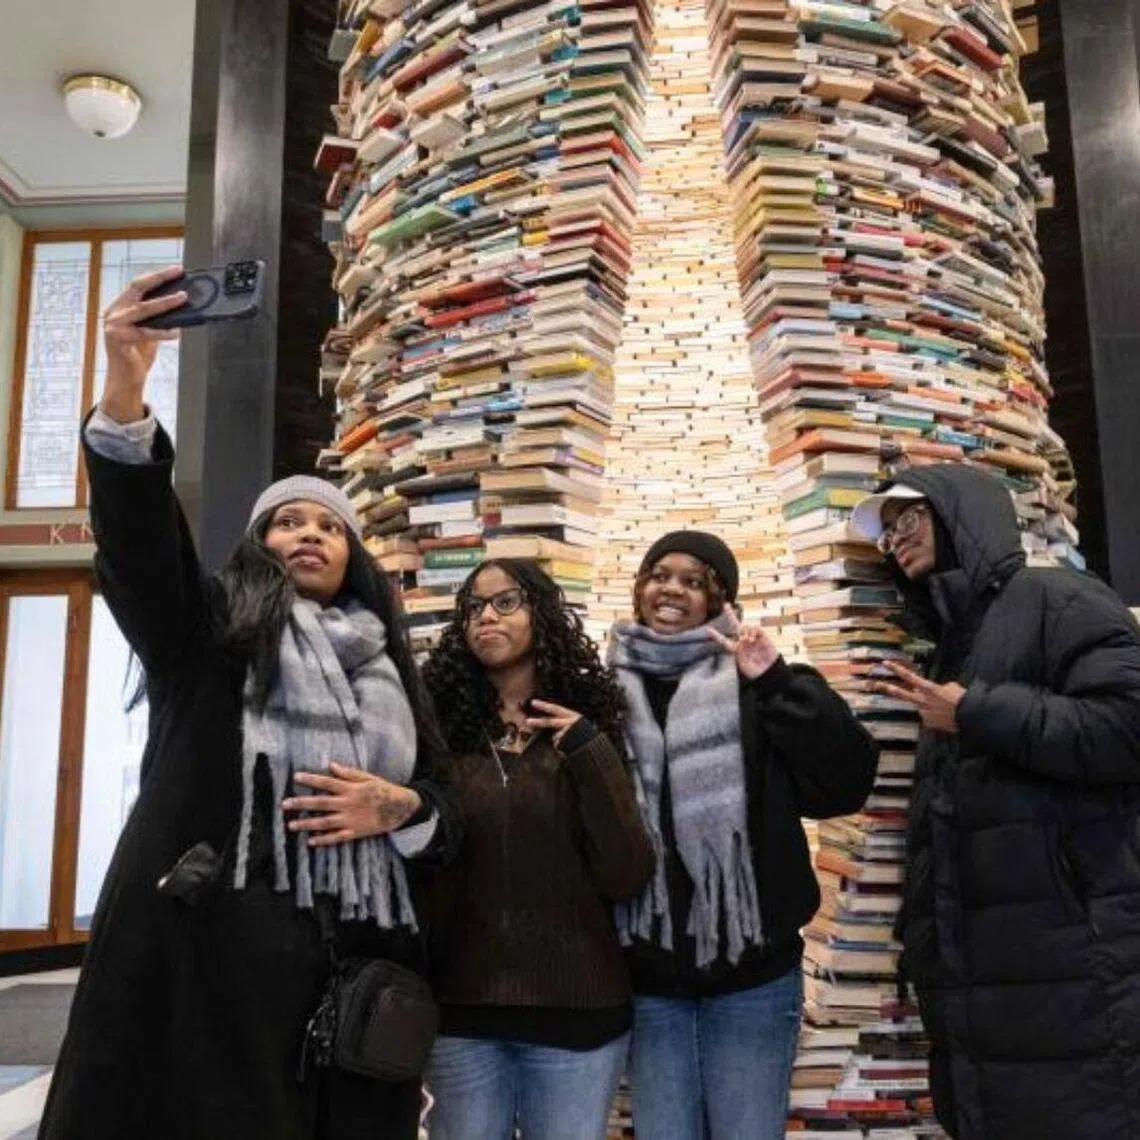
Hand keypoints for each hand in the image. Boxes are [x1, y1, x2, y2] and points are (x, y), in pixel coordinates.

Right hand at [100, 265, 185, 421]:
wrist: (127, 378)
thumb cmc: (138, 354)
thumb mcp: (150, 330)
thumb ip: (159, 317)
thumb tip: (180, 302)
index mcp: (120, 307)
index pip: (138, 285)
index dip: (157, 276)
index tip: (176, 270)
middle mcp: (114, 312)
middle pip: (137, 287)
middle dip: (159, 278)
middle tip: (178, 272)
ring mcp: (113, 324)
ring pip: (143, 308)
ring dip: (165, 302)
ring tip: (182, 298)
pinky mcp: (117, 339)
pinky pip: (145, 332)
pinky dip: (162, 332)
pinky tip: (176, 332)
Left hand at [282, 764, 421, 845]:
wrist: (400, 808)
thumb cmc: (383, 789)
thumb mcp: (368, 777)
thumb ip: (349, 773)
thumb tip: (331, 765)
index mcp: (351, 788)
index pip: (327, 782)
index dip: (311, 779)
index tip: (296, 777)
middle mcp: (348, 804)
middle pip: (321, 803)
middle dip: (302, 803)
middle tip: (284, 804)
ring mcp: (351, 819)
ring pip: (325, 822)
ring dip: (307, 823)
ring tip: (291, 825)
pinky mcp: (355, 832)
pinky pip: (337, 837)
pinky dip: (324, 840)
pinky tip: (310, 841)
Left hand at [525, 699, 582, 747]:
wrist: (595, 744)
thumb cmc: (585, 733)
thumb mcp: (576, 723)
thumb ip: (563, 722)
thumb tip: (548, 725)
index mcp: (571, 715)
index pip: (555, 709)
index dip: (544, 706)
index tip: (533, 702)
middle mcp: (570, 722)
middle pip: (550, 722)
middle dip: (538, 722)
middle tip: (528, 721)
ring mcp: (569, 732)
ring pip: (555, 737)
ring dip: (559, 740)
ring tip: (569, 741)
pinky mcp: (569, 742)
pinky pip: (559, 745)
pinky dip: (562, 746)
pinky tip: (570, 746)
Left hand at [706, 604, 779, 680]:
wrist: (769, 672)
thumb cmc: (755, 672)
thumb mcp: (742, 665)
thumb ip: (738, 651)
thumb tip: (741, 638)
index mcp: (736, 649)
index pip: (724, 640)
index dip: (717, 636)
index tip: (708, 630)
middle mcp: (743, 642)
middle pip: (734, 626)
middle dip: (730, 615)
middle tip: (725, 605)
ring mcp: (753, 638)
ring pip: (744, 626)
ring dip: (744, 631)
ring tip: (747, 640)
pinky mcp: (762, 637)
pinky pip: (755, 628)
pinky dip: (752, 631)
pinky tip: (752, 638)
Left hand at [872, 662, 964, 732]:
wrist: (970, 717)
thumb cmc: (962, 699)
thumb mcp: (952, 687)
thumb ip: (939, 688)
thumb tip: (937, 690)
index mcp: (929, 689)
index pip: (909, 677)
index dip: (896, 669)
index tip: (885, 663)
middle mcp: (922, 701)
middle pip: (900, 693)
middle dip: (886, 688)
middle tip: (873, 684)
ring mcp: (923, 713)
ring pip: (918, 705)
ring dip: (927, 705)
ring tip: (942, 706)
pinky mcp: (927, 723)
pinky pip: (928, 716)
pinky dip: (935, 715)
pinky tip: (945, 716)